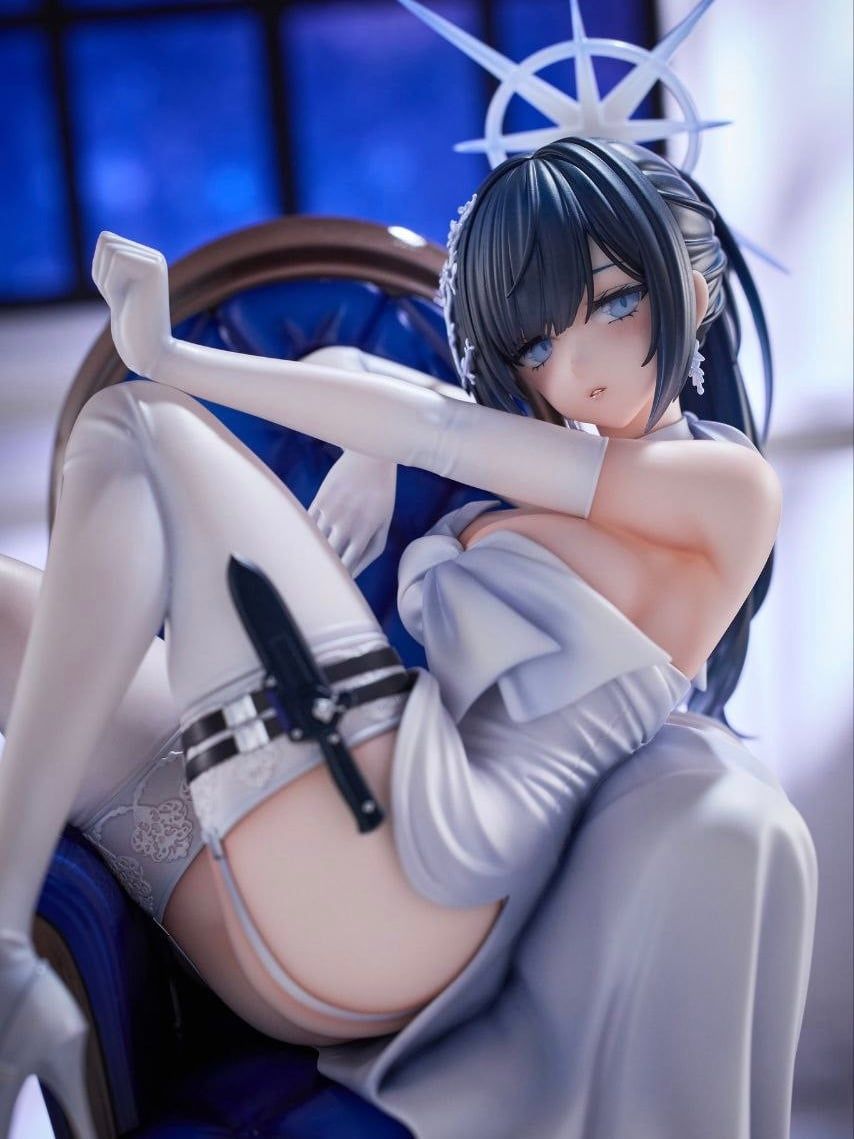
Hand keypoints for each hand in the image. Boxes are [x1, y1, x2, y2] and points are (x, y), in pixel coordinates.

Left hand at [92, 231, 171, 376]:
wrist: (149, 349)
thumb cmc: (128, 322)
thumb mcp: (113, 286)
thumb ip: (107, 261)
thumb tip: (105, 237)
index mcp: (145, 259)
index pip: (106, 240)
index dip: (100, 268)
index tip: (116, 292)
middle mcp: (153, 256)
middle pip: (107, 240)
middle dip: (102, 271)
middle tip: (119, 298)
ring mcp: (155, 261)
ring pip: (110, 248)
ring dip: (106, 278)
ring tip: (124, 300)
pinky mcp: (154, 268)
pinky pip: (116, 260)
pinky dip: (111, 283)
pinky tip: (127, 301)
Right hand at [309, 450, 396, 577]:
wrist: (370, 458)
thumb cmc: (382, 493)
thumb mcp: (384, 522)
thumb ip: (371, 550)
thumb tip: (355, 573)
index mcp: (363, 534)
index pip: (346, 567)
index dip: (340, 578)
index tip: (335, 585)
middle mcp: (344, 526)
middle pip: (329, 557)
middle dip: (325, 569)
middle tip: (317, 580)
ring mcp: (329, 513)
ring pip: (316, 543)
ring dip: (313, 553)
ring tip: (309, 563)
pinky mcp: (319, 501)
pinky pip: (309, 526)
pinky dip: (307, 535)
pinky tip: (306, 541)